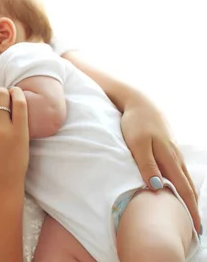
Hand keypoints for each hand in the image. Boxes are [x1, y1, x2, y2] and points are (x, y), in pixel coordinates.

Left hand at [121, 96, 200, 232]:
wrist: (139, 103)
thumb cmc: (135, 124)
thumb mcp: (137, 144)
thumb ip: (146, 165)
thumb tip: (158, 187)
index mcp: (169, 159)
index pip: (183, 190)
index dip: (190, 210)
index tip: (196, 228)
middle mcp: (176, 158)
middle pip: (189, 187)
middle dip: (193, 208)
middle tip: (196, 228)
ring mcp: (174, 153)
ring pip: (186, 179)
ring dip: (190, 197)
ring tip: (190, 213)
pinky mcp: (169, 149)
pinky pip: (180, 172)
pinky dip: (184, 185)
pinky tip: (181, 190)